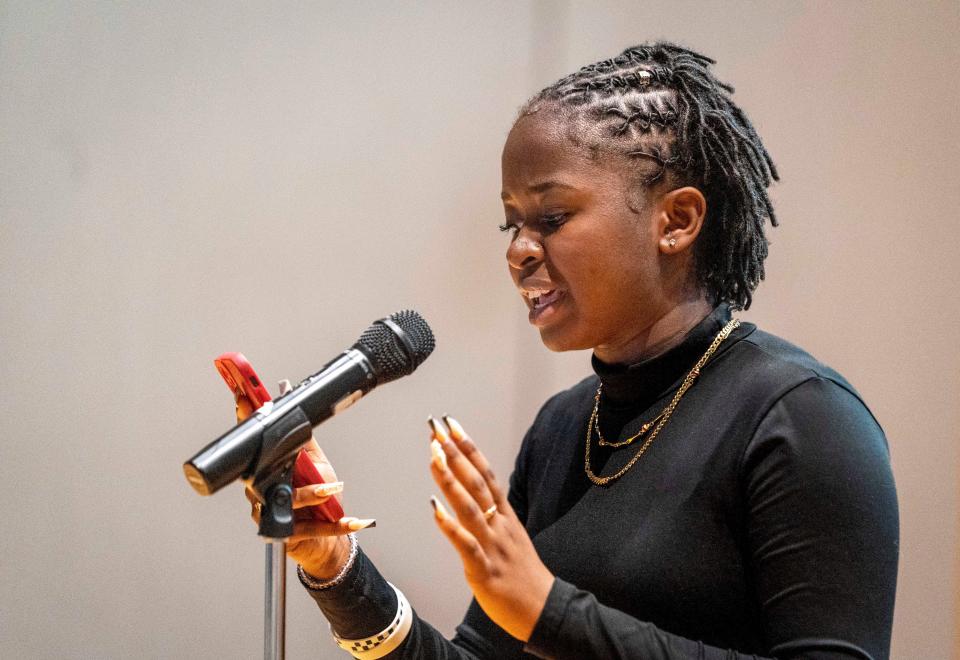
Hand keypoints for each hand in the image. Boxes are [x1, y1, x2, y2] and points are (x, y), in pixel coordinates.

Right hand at [235, 392, 373, 578]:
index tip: (246, 402)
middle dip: (282, 464)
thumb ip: (306, 443)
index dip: (248, 423)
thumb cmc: (320, 501)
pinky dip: (334, 525)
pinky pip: (309, 529)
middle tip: (304, 461)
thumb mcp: (317, 465)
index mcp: (270, 471)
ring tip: (330, 490)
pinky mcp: (286, 535)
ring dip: (311, 494)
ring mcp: (271, 513)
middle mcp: (264, 491)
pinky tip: (354, 520)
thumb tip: (297, 411)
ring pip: (287, 500)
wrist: (326, 538)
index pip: (257, 447)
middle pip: (266, 475)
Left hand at [428, 416, 553, 641]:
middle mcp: (500, 525)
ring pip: (470, 508)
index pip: (486, 474)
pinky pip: (466, 544)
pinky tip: (434, 509)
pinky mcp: (485, 569)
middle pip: (477, 483)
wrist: (544, 610)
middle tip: (437, 430)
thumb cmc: (524, 575)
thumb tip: (473, 496)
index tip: (452, 425)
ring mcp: (493, 546)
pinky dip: (450, 526)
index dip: (468, 448)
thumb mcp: (512, 537)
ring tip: (433, 457)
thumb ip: (494, 517)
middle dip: (455, 455)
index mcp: (506, 516)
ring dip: (451, 481)